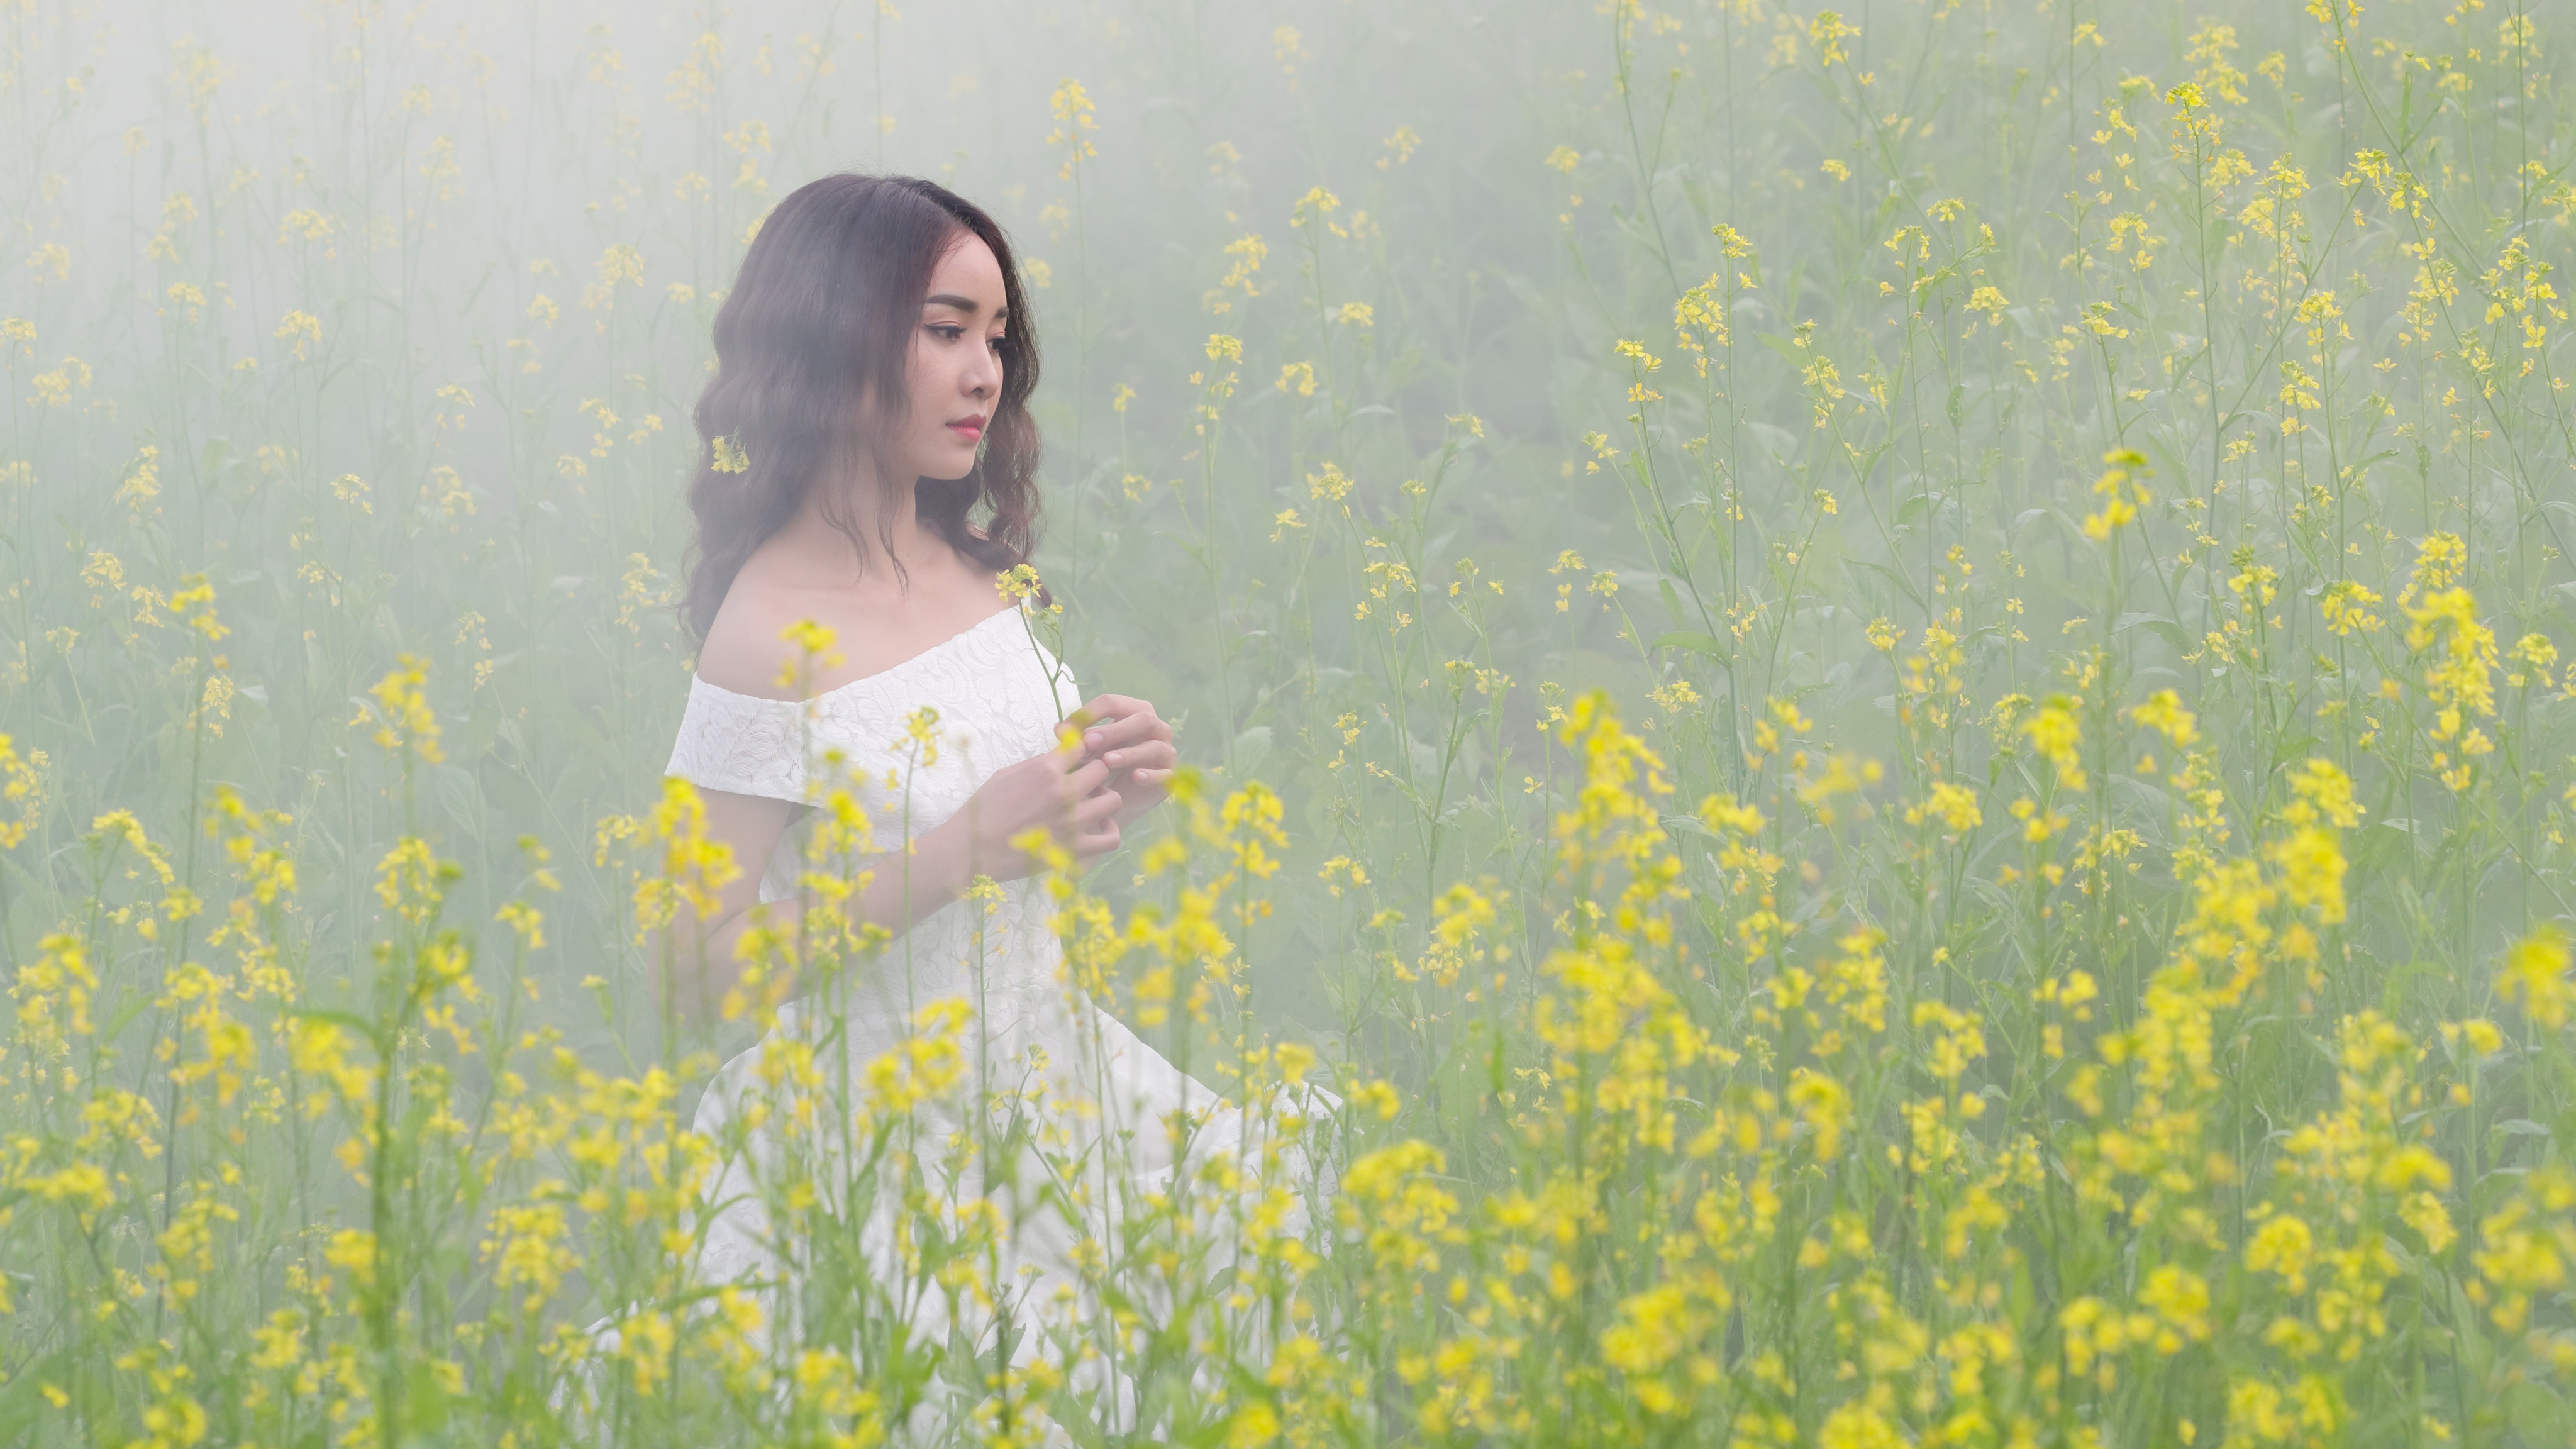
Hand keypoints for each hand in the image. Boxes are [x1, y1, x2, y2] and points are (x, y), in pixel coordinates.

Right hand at [953, 746, 1121, 880]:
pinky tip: (1098, 829)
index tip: (1074, 760)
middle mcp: (1064, 792)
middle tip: (1084, 782)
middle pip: (1102, 769)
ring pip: (1113, 800)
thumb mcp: (1006, 774)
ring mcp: (1073, 821)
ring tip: (1092, 804)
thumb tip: (1059, 757)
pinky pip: (1111, 838)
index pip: (1081, 746)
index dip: (1079, 751)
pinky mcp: (1075, 849)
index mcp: (1045, 769)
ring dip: (1104, 799)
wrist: (971, 850)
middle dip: (1094, 772)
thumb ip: (1037, 764)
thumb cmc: (983, 811)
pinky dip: (1109, 832)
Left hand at [1064, 694, 1175, 830]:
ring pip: (1153, 745)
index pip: (1114, 703)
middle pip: (1142, 718)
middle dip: (1114, 729)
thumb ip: (1076, 740)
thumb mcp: (1086, 751)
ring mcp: (1165, 750)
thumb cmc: (1102, 768)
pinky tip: (1135, 776)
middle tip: (1089, 742)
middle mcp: (1155, 727)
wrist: (1116, 800)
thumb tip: (1060, 729)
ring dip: (1129, 752)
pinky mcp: (1169, 775)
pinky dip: (1150, 774)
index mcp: (1133, 712)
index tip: (1066, 730)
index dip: (1090, 713)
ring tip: (1107, 761)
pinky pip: (1164, 773)